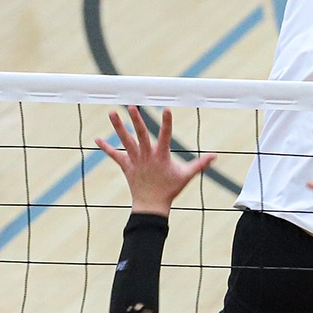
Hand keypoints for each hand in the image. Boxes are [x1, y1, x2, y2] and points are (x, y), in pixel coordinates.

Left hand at [96, 107, 215, 215]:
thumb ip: (200, 164)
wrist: (151, 206)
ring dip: (118, 126)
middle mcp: (146, 156)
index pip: (165, 136)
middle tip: (131, 106)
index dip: (166, 123)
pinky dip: (106, 148)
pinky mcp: (126, 166)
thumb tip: (215, 156)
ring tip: (112, 112)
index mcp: (161, 156)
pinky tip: (97, 139)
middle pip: (140, 135)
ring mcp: (135, 161)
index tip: (166, 109)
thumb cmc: (169, 190)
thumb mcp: (186, 176)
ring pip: (125, 141)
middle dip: (136, 120)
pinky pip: (114, 156)